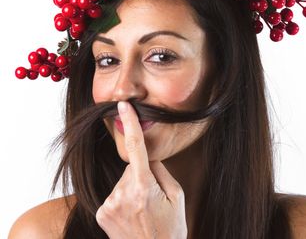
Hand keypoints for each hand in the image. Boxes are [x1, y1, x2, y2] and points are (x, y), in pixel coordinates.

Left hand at [96, 101, 187, 238]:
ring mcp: (109, 204)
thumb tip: (148, 157)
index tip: (124, 106)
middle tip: (153, 198)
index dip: (130, 124)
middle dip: (142, 174)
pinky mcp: (101, 213)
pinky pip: (115, 193)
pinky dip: (123, 198)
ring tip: (143, 210)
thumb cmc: (170, 230)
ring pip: (123, 180)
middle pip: (132, 167)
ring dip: (132, 187)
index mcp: (143, 187)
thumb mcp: (177, 196)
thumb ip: (161, 171)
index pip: (136, 148)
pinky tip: (132, 215)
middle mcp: (121, 194)